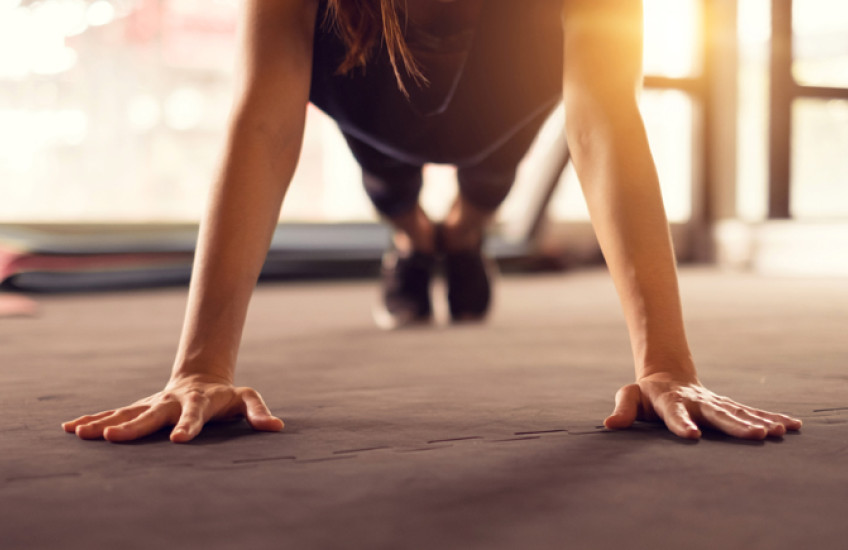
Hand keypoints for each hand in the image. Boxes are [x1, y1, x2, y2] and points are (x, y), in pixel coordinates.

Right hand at [62, 374, 283, 442]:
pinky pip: (115, 413)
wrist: (202, 377)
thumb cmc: (226, 394)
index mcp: (199, 401)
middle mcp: (171, 401)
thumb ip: (258, 412)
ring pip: (127, 412)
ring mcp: (153, 403)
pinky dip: (94, 419)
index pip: (195, 415)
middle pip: (151, 414)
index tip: (178, 440)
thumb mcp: (246, 398)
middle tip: (111, 436)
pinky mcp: (141, 407)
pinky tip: (71, 428)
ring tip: (81, 432)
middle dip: (132, 426)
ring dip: (103, 421)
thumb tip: (276, 427)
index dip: (189, 426)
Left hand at [603, 373, 801, 439]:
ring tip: (779, 431)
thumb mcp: (630, 398)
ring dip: (759, 422)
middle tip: (756, 435)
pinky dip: (771, 417)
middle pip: (718, 414)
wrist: (668, 375)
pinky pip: (751, 411)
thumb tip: (609, 424)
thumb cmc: (645, 394)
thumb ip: (623, 410)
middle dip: (736, 425)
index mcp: (671, 402)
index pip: (675, 414)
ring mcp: (715, 403)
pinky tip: (792, 425)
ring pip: (739, 412)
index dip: (682, 424)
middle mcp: (697, 402)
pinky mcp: (727, 405)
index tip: (692, 436)